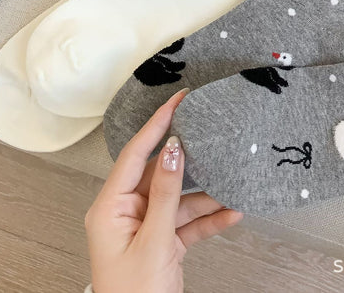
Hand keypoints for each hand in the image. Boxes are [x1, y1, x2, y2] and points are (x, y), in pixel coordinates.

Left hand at [85, 89, 241, 292]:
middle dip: (191, 162)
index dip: (158, 124)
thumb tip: (174, 150)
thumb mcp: (153, 240)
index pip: (136, 154)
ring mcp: (145, 227)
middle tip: (210, 133)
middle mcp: (126, 212)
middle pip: (162, 174)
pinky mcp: (163, 242)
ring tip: (232, 184)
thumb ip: (166, 192)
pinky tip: (232, 213)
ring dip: (207, 196)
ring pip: (180, 199)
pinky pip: (189, 222)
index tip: (178, 101)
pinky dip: (210, 218)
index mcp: (111, 207)